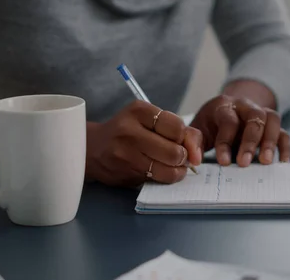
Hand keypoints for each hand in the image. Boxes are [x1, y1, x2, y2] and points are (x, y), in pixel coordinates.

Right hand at [86, 101, 202, 186]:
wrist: (93, 147)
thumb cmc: (129, 131)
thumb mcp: (150, 120)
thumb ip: (180, 130)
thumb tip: (196, 154)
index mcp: (139, 111)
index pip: (178, 127)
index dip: (185, 138)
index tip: (181, 141)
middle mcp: (129, 131)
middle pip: (175, 151)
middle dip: (183, 157)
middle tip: (178, 156)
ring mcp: (125, 154)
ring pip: (168, 169)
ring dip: (176, 170)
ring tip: (171, 165)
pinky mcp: (124, 173)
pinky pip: (157, 180)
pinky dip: (164, 177)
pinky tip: (158, 171)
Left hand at [190, 95, 289, 166]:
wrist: (228, 110)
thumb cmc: (211, 124)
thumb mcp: (199, 129)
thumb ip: (195, 142)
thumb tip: (195, 160)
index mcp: (224, 105)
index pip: (228, 120)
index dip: (225, 141)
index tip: (224, 162)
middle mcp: (246, 106)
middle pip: (254, 117)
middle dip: (250, 141)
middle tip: (244, 163)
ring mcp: (262, 114)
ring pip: (272, 120)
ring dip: (270, 141)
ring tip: (265, 162)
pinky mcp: (272, 126)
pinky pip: (284, 133)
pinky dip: (284, 147)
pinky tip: (282, 162)